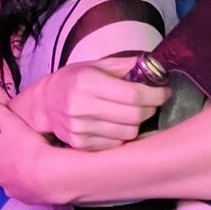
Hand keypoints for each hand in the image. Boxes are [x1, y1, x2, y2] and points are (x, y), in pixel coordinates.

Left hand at [0, 104, 69, 204]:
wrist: (47, 177)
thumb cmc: (27, 146)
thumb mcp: (12, 122)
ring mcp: (5, 186)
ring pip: (1, 172)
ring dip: (4, 164)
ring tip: (14, 158)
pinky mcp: (20, 196)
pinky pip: (16, 184)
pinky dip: (19, 178)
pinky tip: (27, 175)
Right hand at [11, 56, 168, 150]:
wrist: (45, 103)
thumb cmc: (75, 80)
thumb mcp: (97, 65)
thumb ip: (126, 65)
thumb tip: (156, 68)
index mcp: (87, 82)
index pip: (133, 95)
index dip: (155, 95)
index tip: (164, 92)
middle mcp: (81, 106)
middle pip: (134, 116)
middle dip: (150, 109)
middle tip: (150, 103)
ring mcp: (79, 128)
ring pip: (128, 133)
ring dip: (136, 123)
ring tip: (131, 113)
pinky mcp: (79, 144)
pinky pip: (116, 144)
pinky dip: (122, 135)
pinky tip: (116, 125)